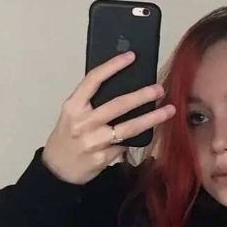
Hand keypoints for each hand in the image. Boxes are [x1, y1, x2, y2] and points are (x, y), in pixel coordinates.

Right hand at [42, 51, 175, 184]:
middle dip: (142, 96)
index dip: (113, 66)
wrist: (58, 169)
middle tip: (159, 89)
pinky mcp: (103, 158)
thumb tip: (124, 89)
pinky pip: (125, 146)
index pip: (93, 80)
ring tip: (168, 111)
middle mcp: (83, 123)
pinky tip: (143, 135)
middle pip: (117, 105)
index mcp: (74, 106)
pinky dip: (134, 140)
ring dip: (151, 119)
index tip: (131, 57)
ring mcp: (94, 142)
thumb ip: (91, 102)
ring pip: (128, 128)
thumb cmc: (68, 138)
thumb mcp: (73, 115)